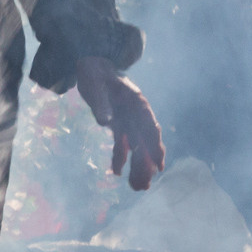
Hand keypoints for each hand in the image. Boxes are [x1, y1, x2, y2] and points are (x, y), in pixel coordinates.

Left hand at [75, 57, 164, 190]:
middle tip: (145, 185)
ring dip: (136, 166)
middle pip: (145, 141)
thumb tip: (105, 123)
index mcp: (137, 103)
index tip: (159, 165)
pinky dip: (120, 158)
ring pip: (136, 146)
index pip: (150, 127)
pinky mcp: (117, 124)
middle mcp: (136, 114)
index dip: (155, 146)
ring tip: (137, 187)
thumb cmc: (95, 72)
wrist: (91, 65)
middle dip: (146, 164)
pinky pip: (121, 144)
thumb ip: (101, 104)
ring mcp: (127, 120)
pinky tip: (117, 173)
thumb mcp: (95, 85)